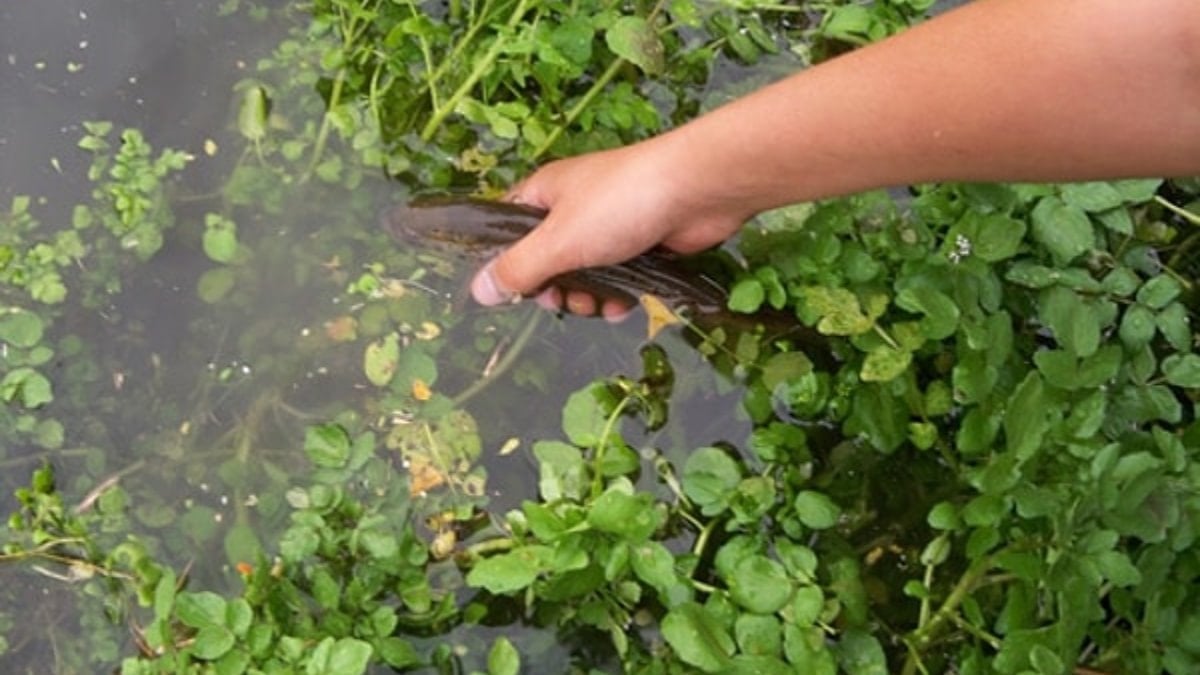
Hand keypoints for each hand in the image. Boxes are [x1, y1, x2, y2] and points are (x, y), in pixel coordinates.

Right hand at [469, 135, 748, 316]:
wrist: (697, 190)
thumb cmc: (619, 205)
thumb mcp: (558, 241)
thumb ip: (518, 269)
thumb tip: (478, 291)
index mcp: (546, 194)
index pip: (510, 229)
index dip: (509, 262)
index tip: (520, 288)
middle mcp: (575, 208)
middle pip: (548, 260)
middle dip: (555, 290)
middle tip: (566, 302)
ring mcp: (610, 226)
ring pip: (584, 274)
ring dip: (588, 298)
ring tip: (600, 306)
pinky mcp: (641, 243)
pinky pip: (618, 278)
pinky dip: (618, 295)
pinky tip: (625, 306)